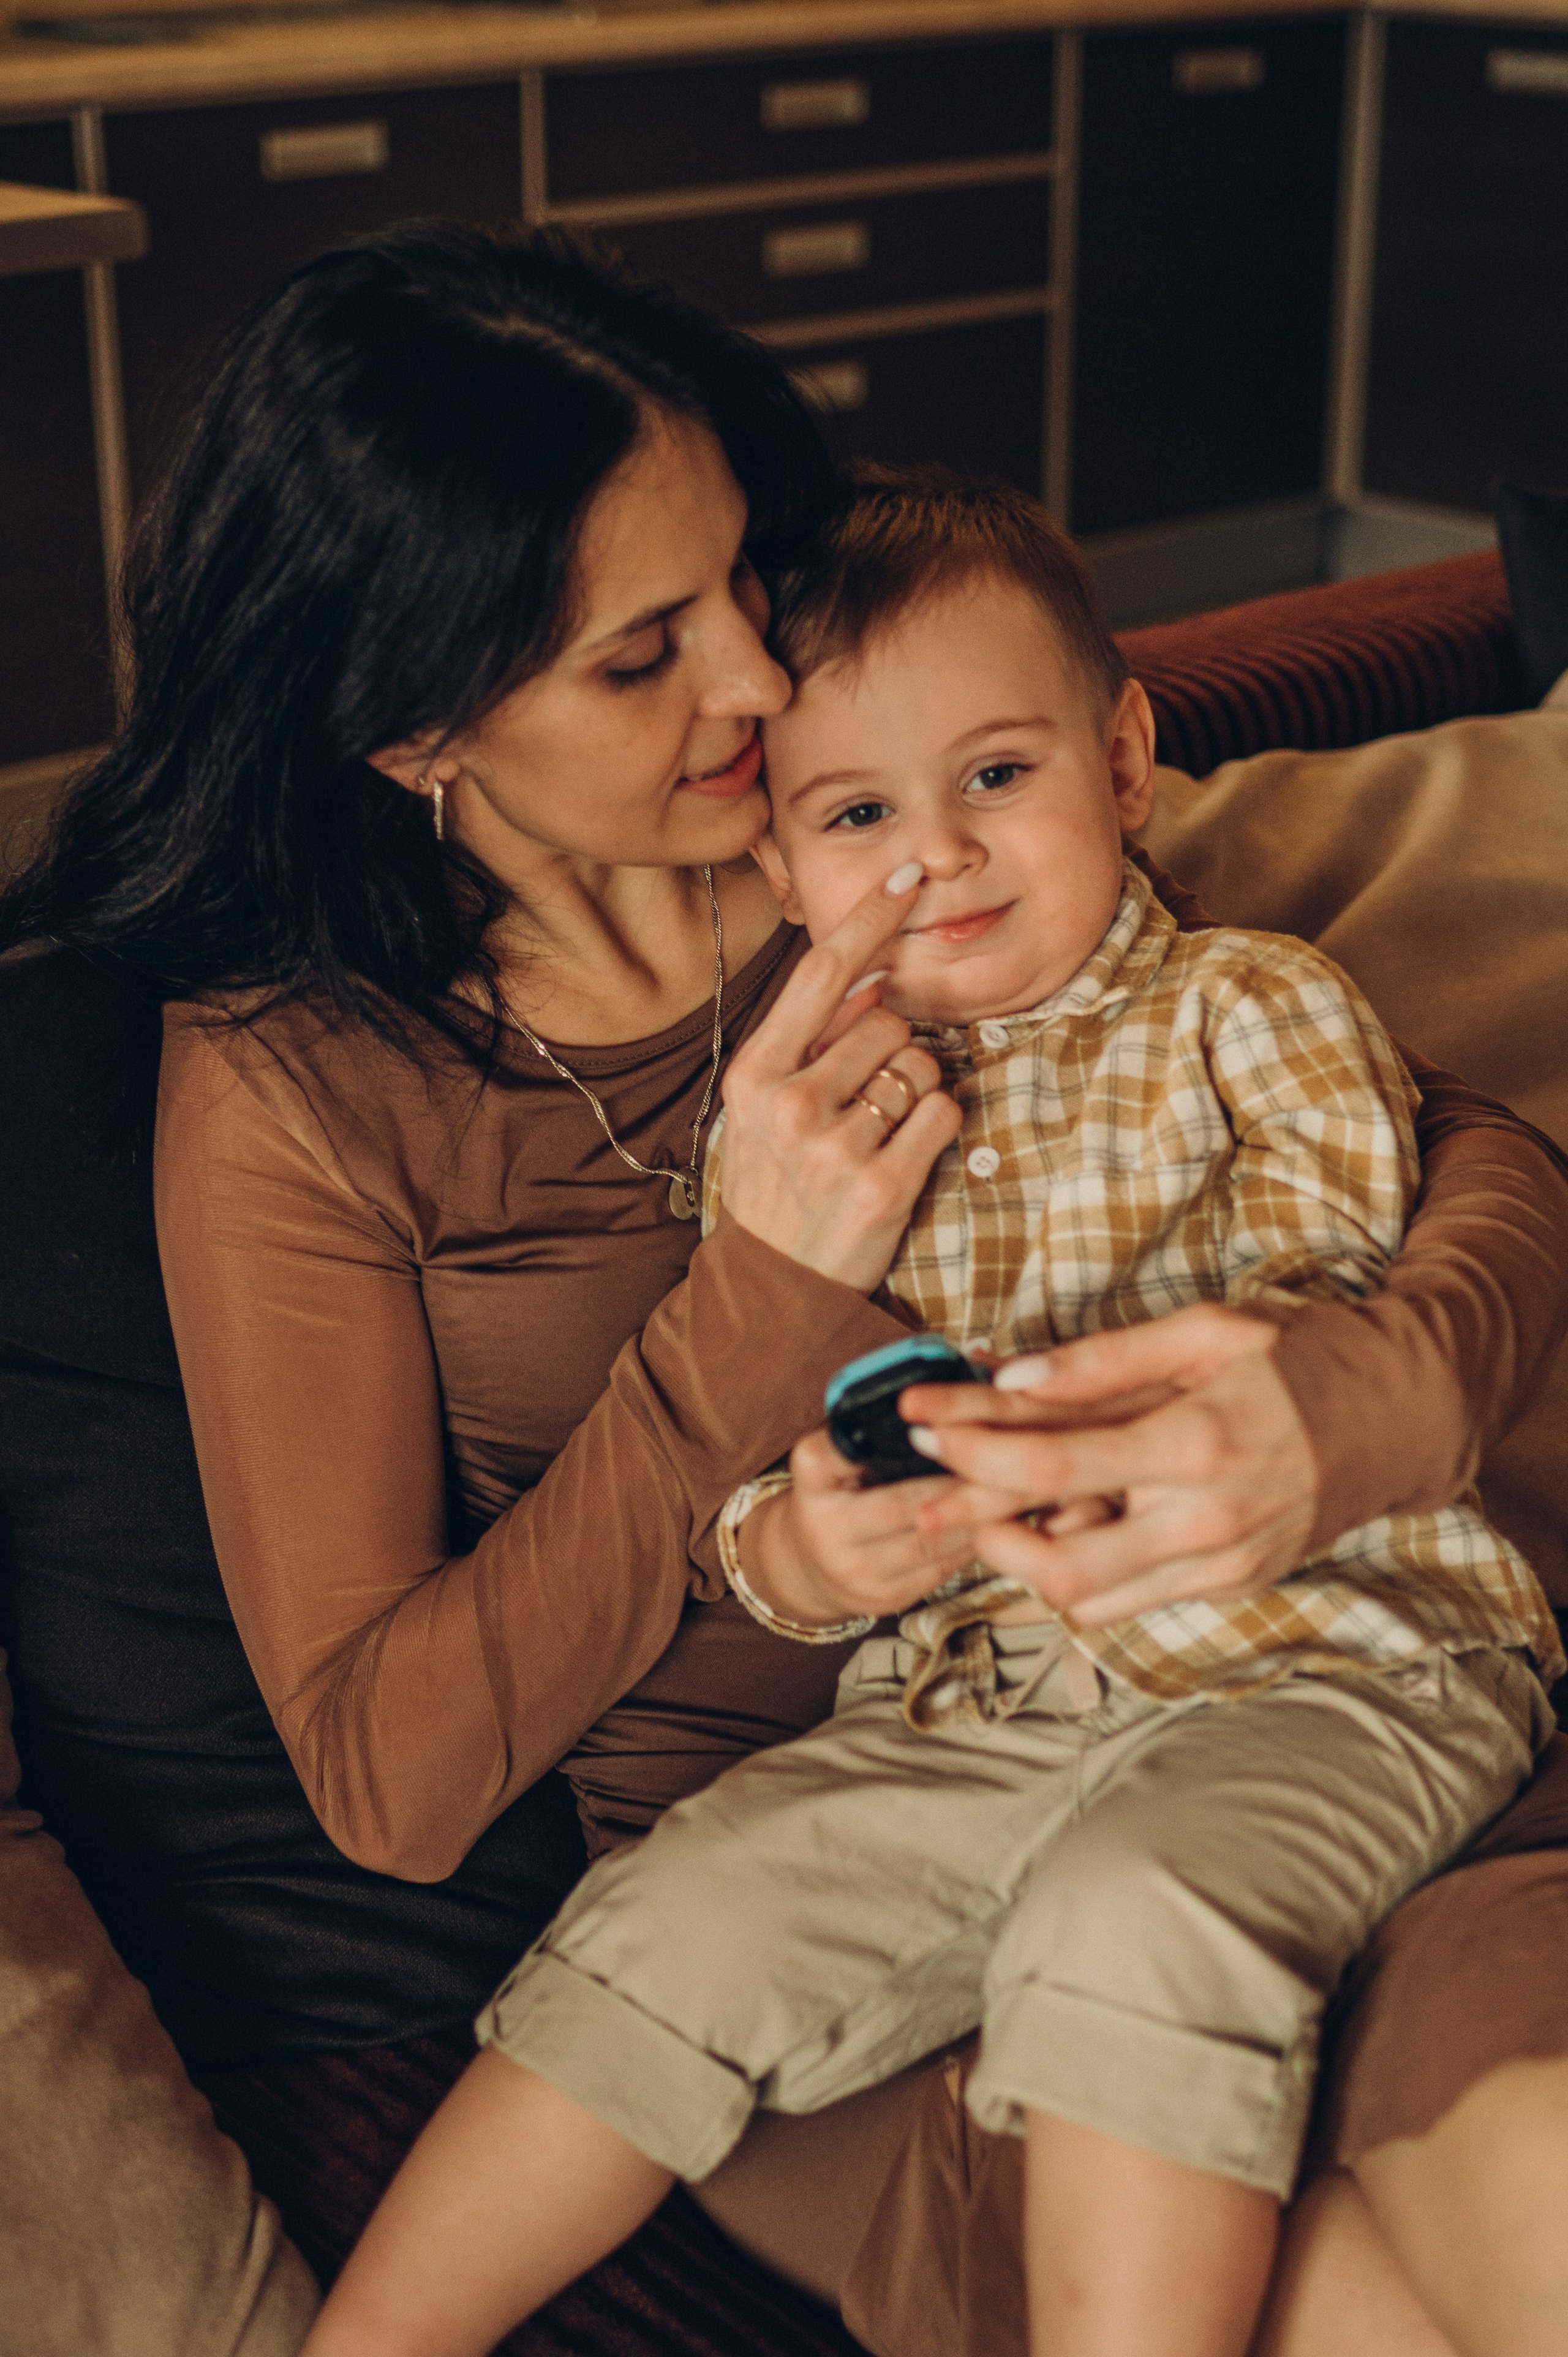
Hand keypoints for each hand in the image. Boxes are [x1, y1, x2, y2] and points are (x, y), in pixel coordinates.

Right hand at [718, 871, 961, 1289]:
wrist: (774, 1286)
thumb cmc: (778, 1183)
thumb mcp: (765, 1109)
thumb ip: (807, 1043)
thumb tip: (870, 975)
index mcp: (755, 1074)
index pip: (823, 972)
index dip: (871, 917)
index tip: (909, 874)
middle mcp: (791, 1103)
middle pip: (886, 1023)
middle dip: (890, 1051)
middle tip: (860, 1103)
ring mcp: (836, 1145)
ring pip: (919, 1064)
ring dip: (913, 1089)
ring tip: (876, 1133)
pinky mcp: (883, 1184)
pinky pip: (942, 1112)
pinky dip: (935, 1127)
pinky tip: (902, 1155)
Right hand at [742, 1427, 991, 1627]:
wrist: (810, 1566)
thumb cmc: (840, 1489)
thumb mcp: (841, 1450)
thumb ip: (878, 1420)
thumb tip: (964, 1367)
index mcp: (811, 1475)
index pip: (841, 1449)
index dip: (890, 1438)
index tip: (940, 1421)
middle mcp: (825, 1526)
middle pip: (907, 1501)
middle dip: (961, 1479)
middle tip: (1009, 1453)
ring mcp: (856, 1569)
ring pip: (934, 1538)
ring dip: (978, 1512)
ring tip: (1015, 1485)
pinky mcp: (887, 1598)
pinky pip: (944, 1565)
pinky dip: (975, 1539)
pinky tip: (1001, 1519)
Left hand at [900, 1305, 1318, 1624]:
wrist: (1399, 1417)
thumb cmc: (1299, 1356)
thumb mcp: (1203, 1331)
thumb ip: (1103, 1363)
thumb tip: (1010, 1379)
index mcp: (1195, 1445)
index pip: (1052, 1464)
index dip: (972, 1449)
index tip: (921, 1427)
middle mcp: (1207, 1522)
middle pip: (1060, 1569)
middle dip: (983, 1537)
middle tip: (937, 1500)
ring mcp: (1221, 1565)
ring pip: (1090, 1601)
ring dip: (1025, 1565)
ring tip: (989, 1514)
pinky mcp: (1229, 1585)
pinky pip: (1130, 1602)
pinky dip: (1079, 1576)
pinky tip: (1057, 1530)